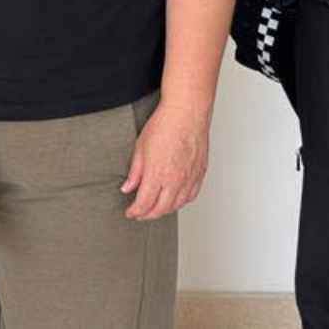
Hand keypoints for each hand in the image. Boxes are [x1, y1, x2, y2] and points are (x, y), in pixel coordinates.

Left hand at [120, 101, 209, 220]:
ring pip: (176, 205)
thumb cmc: (165, 125)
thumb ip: (135, 172)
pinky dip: (181, 202)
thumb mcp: (140, 148)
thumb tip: (128, 187)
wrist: (187, 113)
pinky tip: (174, 200)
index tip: (130, 212)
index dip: (135, 211)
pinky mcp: (199, 173)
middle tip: (140, 213)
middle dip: (147, 214)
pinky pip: (190, 196)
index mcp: (157, 174)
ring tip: (155, 208)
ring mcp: (189, 178)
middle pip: (160, 209)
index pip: (144, 204)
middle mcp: (175, 180)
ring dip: (164, 210)